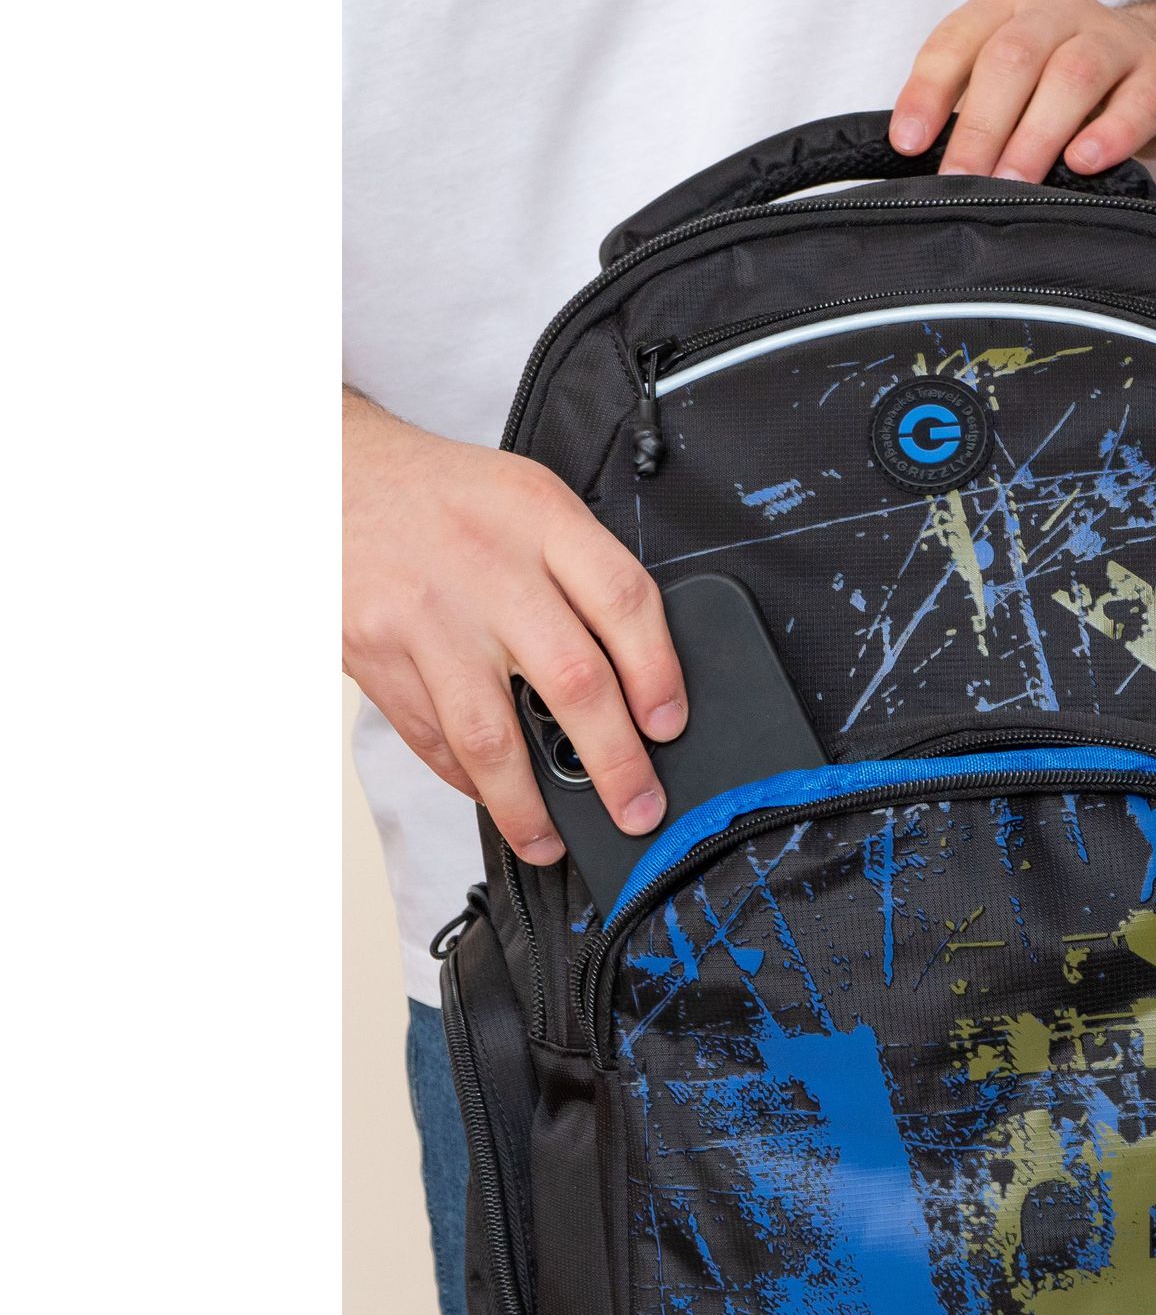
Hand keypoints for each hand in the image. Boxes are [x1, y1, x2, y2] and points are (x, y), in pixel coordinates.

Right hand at [342, 391, 684, 864]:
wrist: (326, 474)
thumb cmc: (443, 497)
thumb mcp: (527, 500)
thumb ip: (581, 573)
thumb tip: (641, 675)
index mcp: (540, 518)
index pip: (623, 600)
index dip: (659, 674)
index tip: (670, 727)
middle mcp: (487, 567)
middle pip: (572, 679)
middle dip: (615, 764)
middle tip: (639, 810)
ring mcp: (427, 616)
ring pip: (493, 734)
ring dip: (529, 804)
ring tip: (553, 840)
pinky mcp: (377, 653)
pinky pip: (434, 739)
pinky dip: (468, 781)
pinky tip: (493, 798)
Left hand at [889, 0, 1155, 182]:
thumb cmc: (1064, 89)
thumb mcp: (1012, 84)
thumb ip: (971, 111)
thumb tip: (924, 171)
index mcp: (1008, 6)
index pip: (957, 40)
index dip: (928, 91)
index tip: (908, 145)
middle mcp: (1059, 10)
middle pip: (1013, 58)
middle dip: (981, 126)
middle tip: (962, 183)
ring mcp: (1114, 39)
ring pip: (1072, 76)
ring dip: (1037, 136)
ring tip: (1016, 184)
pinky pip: (1136, 102)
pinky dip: (1109, 134)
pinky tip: (1083, 163)